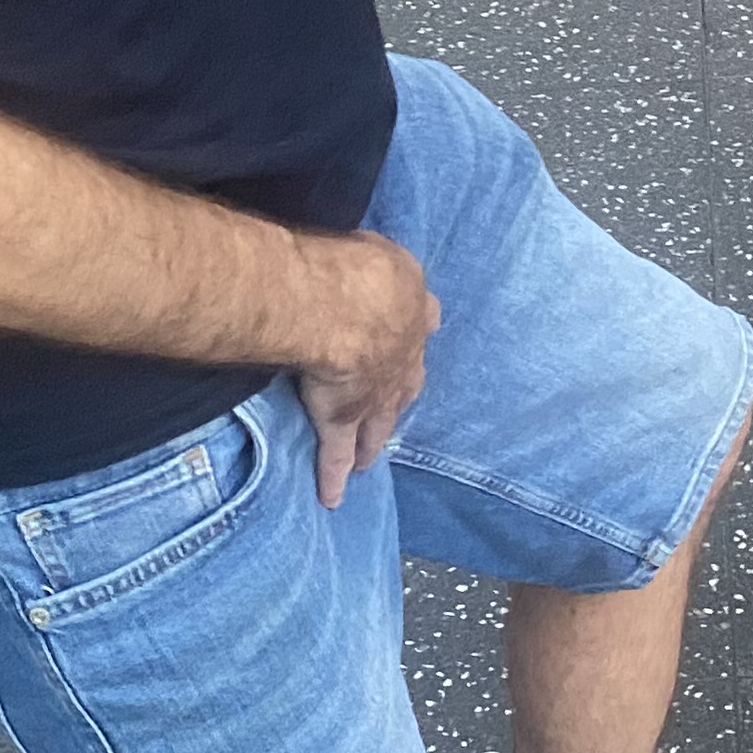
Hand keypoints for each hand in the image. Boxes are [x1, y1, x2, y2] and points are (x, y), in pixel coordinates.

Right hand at [292, 231, 437, 506]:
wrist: (348, 308)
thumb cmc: (364, 269)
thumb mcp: (384, 253)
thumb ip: (381, 264)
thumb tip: (371, 261)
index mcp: (411, 313)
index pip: (420, 323)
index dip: (415, 333)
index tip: (418, 337)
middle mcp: (402, 359)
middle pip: (405, 386)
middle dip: (398, 401)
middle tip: (391, 414)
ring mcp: (375, 395)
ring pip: (377, 426)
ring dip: (372, 444)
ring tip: (368, 462)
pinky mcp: (343, 421)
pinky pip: (336, 456)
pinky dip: (332, 477)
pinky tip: (332, 499)